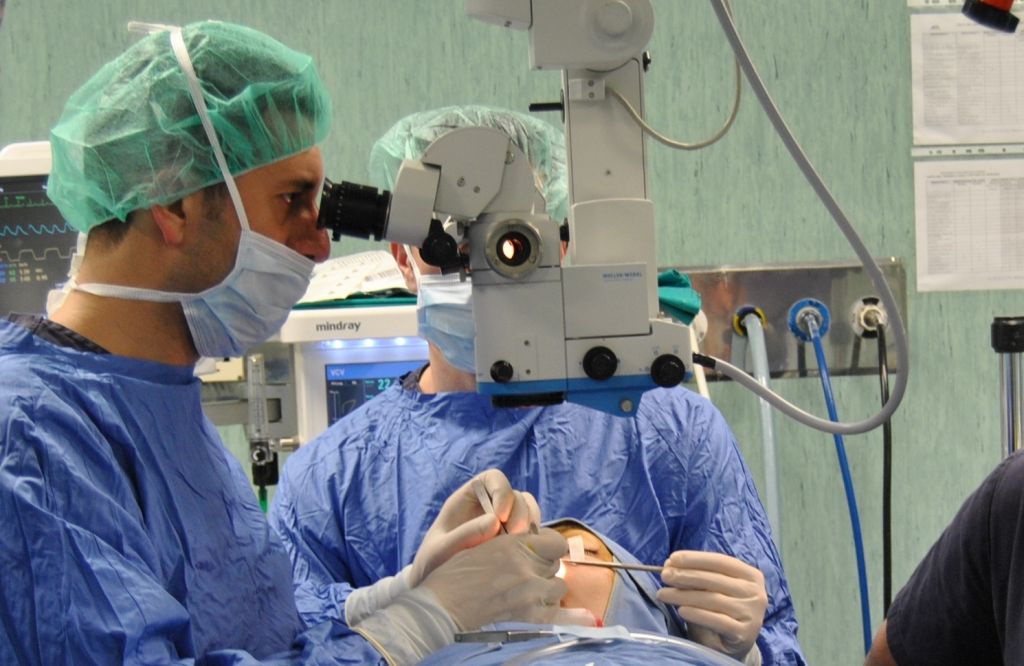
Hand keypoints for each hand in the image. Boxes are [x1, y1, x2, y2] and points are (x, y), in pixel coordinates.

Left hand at [410, 469, 539, 585]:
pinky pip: (531, 534)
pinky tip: (527, 557)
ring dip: (530, 527)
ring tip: (523, 547)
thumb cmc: (432, 564)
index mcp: (468, 498)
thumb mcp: (440, 551)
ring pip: (528, 513)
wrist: (437, 592)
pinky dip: (534, 542)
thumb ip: (463, 535)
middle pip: (516, 496)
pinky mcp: (513, 543)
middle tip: (516, 535)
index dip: (502, 491)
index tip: (501, 516)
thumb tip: (495, 522)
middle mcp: (489, 507)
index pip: (492, 479)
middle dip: (521, 513)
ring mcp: (504, 525)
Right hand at [420, 528, 567, 629]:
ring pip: (557, 587)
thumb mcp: (484, 545)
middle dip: (543, 567)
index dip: (550, 546)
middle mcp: (527, 566)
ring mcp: (531, 592)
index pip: (557, 542)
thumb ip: (513, 543)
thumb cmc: (456, 575)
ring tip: (527, 591)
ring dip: (546, 588)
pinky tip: (527, 606)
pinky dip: (544, 608)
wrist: (443, 607)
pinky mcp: (530, 616)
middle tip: (525, 573)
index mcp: (515, 545)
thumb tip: (534, 540)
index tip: (541, 551)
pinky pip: (552, 609)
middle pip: (555, 565)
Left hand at [656, 551, 767, 661]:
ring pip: (713, 599)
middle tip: (664, 576)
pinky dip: (696, 614)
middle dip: (685, 576)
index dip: (694, 559)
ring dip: (684, 595)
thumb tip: (670, 564)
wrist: (733, 645)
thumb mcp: (713, 589)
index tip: (672, 559)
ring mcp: (752, 614)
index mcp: (751, 575)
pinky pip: (717, 621)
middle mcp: (755, 593)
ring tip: (663, 594)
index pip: (720, 561)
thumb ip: (697, 576)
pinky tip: (681, 611)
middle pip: (715, 580)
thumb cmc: (721, 611)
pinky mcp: (744, 634)